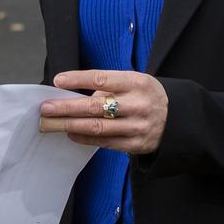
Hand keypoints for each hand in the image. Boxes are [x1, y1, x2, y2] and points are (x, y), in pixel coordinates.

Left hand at [39, 69, 168, 153]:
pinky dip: (84, 138)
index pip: (102, 79)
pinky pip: (105, 142)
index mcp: (137, 82)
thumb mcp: (133, 82)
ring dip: (71, 125)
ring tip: (52, 123)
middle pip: (96, 107)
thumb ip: (108, 87)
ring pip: (98, 127)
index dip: (78, 79)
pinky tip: (70, 134)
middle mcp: (138, 104)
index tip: (57, 80)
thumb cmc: (144, 94)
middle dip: (67, 108)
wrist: (178, 118)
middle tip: (46, 108)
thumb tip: (73, 96)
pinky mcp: (137, 145)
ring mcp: (138, 126)